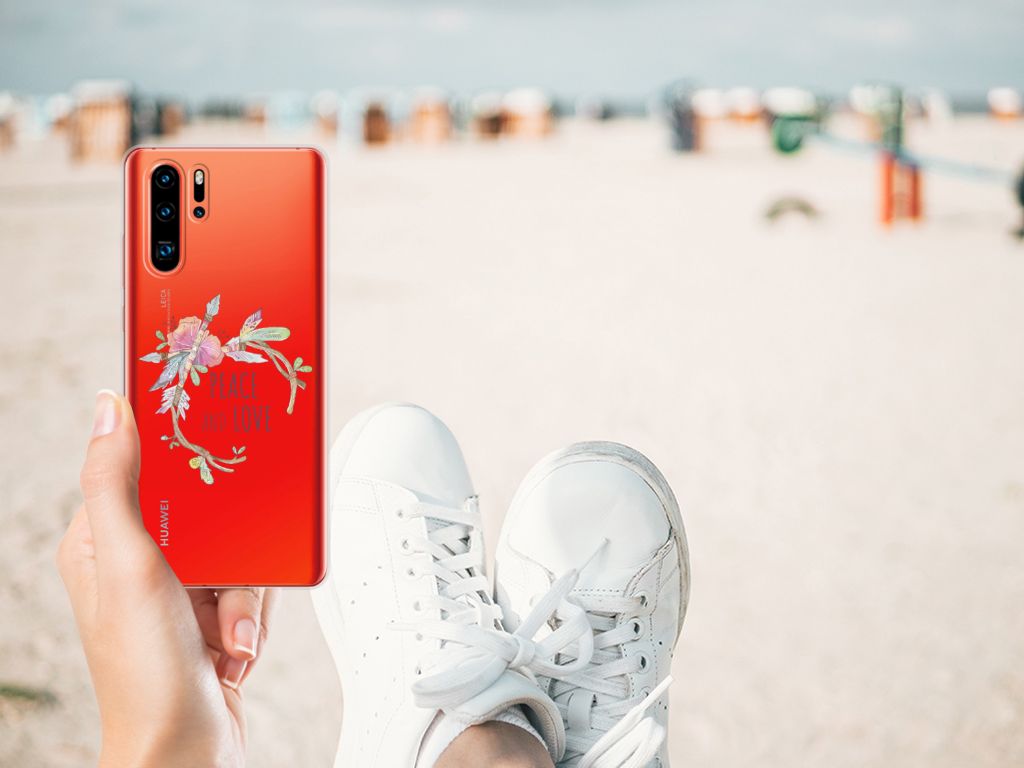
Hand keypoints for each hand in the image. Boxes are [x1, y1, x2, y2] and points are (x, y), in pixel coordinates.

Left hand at [57, 390, 275, 767]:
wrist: (187, 752)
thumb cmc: (146, 674)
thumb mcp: (129, 566)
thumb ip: (114, 484)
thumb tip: (109, 408)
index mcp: (101, 541)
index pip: (139, 468)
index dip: (178, 452)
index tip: (210, 432)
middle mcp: (138, 562)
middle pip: (207, 509)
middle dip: (230, 550)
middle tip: (227, 570)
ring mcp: (177, 590)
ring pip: (239, 547)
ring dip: (244, 593)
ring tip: (227, 629)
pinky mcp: (211, 613)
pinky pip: (253, 584)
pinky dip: (253, 615)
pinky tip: (235, 644)